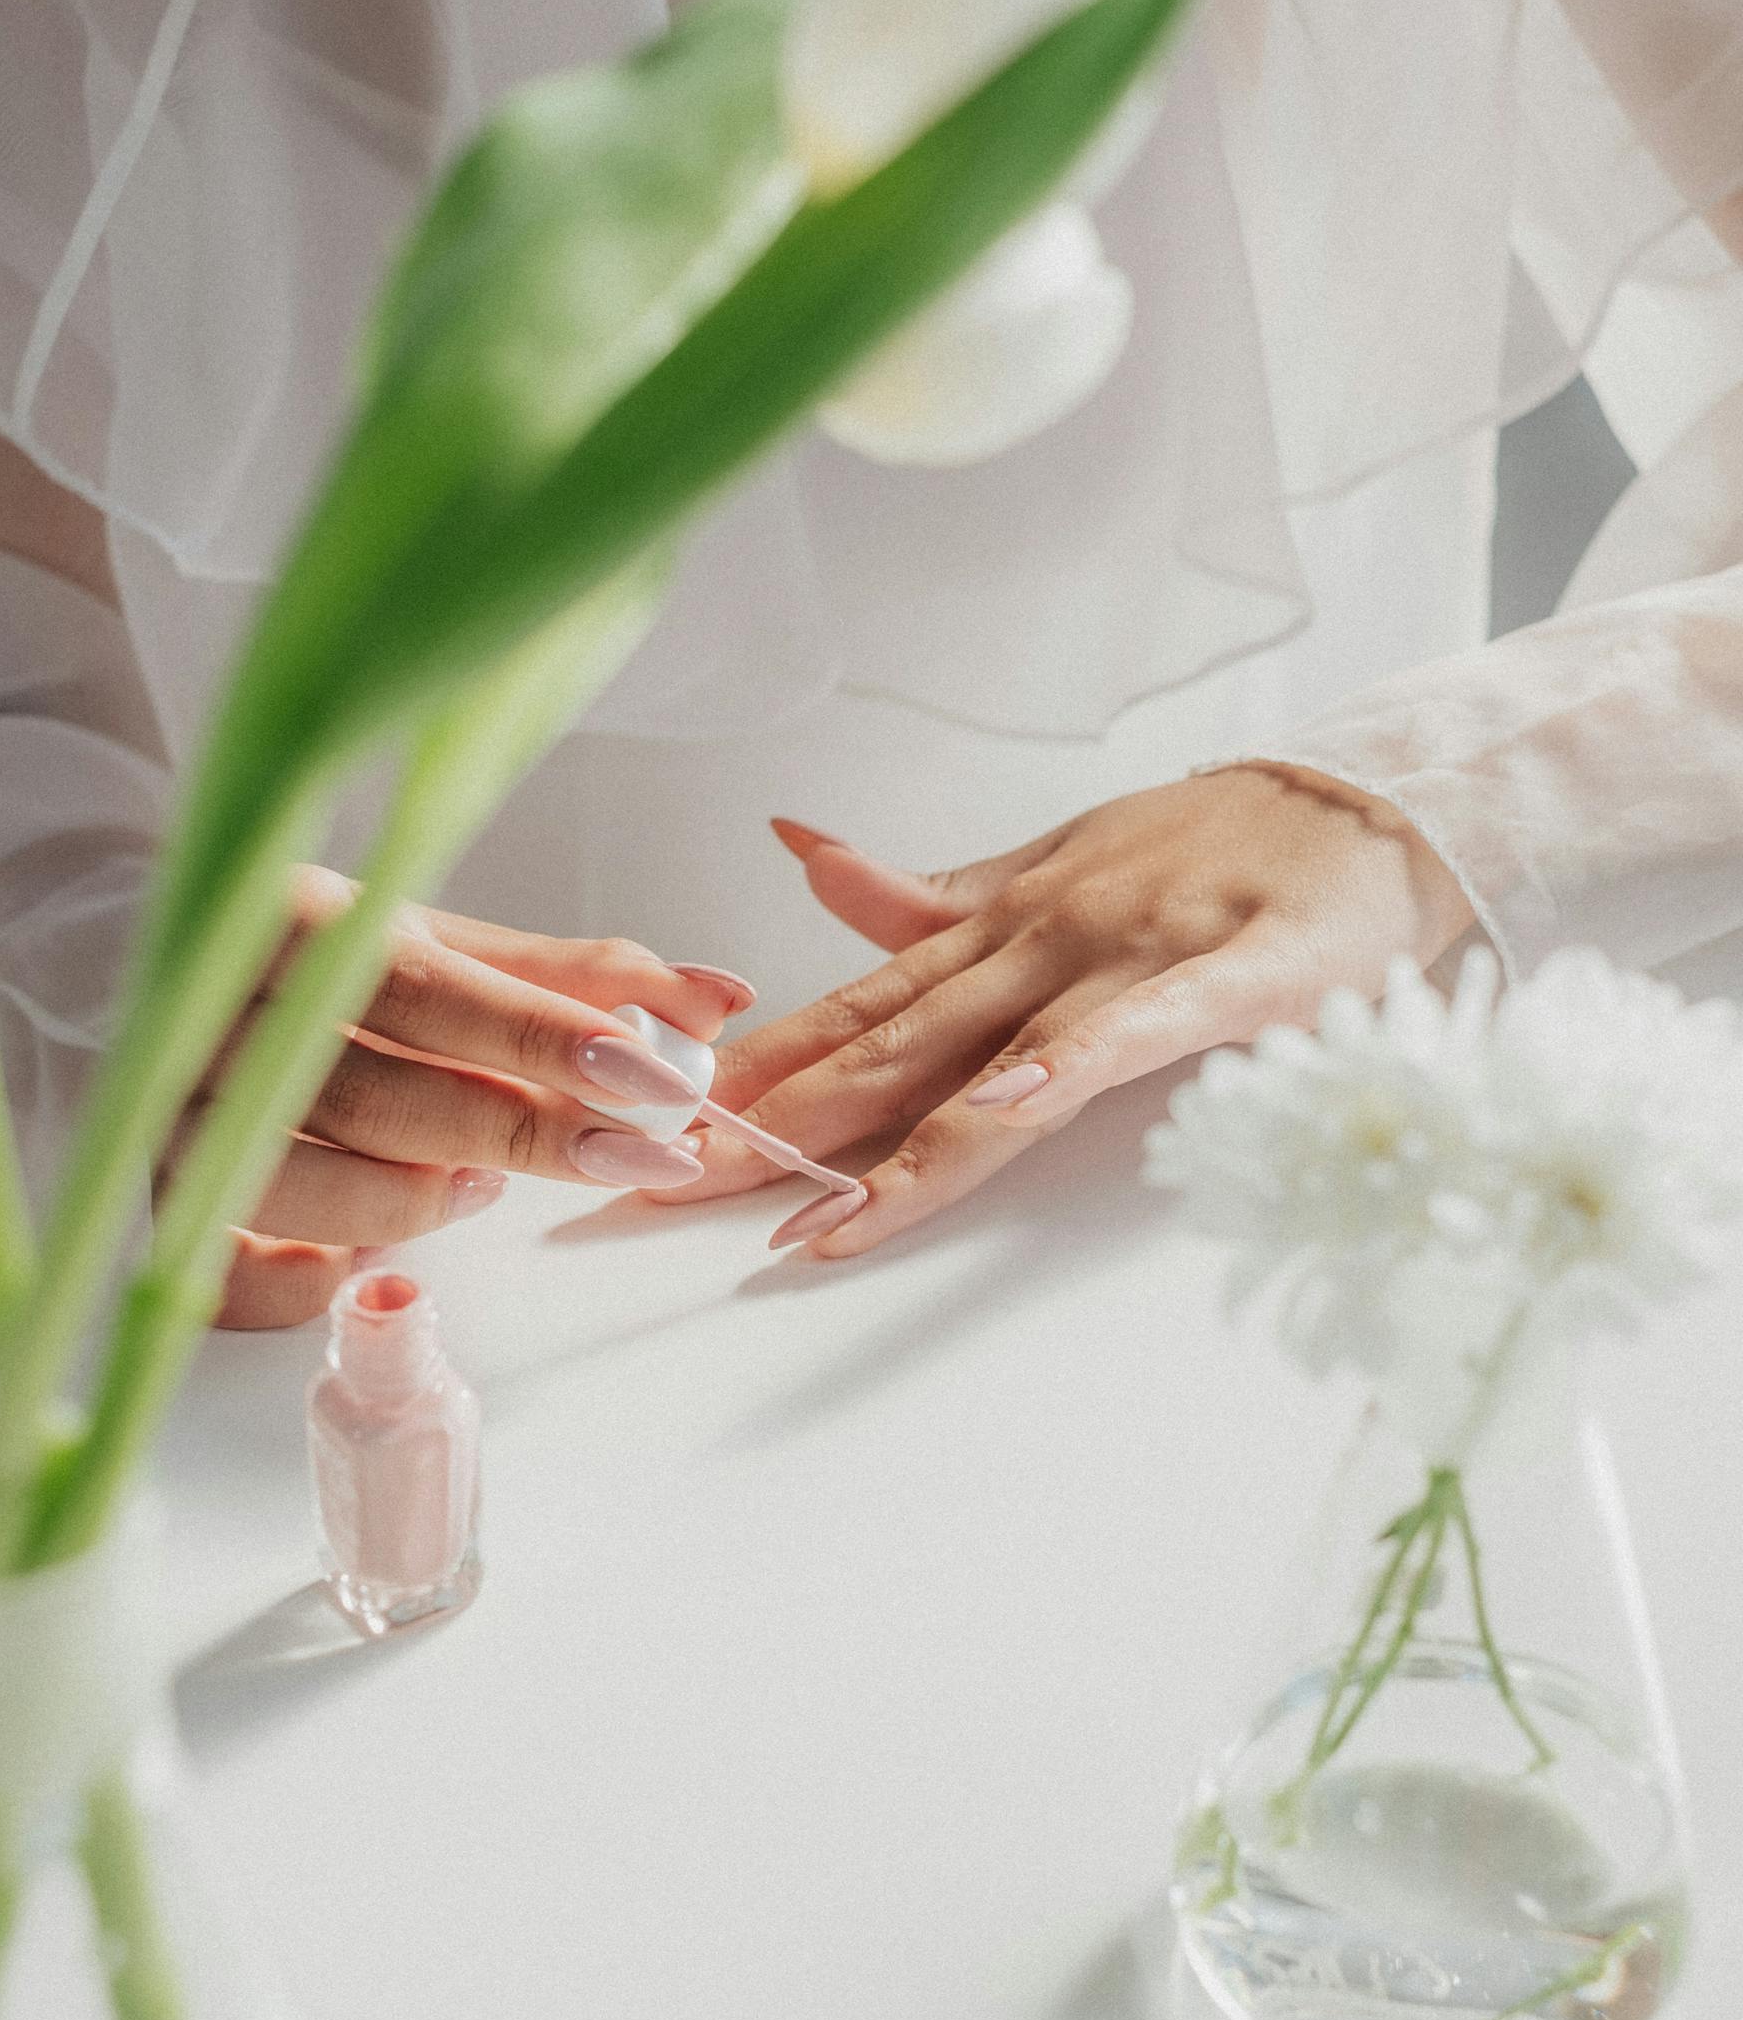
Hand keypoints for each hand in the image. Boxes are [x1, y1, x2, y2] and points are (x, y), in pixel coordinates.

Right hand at [160, 866, 753, 1327]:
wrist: (159, 964)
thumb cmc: (324, 961)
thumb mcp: (438, 945)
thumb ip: (575, 976)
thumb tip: (718, 1000)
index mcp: (289, 919)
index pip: (427, 990)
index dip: (543, 1038)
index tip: (652, 1076)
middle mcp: (212, 1012)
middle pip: (379, 1095)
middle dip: (521, 1132)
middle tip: (635, 1153)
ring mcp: (173, 1108)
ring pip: (303, 1183)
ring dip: (416, 1200)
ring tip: (481, 1183)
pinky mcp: (159, 1192)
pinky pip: (234, 1270)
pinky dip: (308, 1281)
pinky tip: (363, 1270)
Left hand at [662, 765, 1473, 1255]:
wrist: (1363, 805)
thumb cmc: (1211, 848)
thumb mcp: (1051, 861)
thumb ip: (929, 892)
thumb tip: (802, 857)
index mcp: (993, 925)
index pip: (850, 1005)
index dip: (753, 1065)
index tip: (655, 1117)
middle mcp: (1035, 942)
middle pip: (887, 1048)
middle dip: (776, 1125)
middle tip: (673, 1187)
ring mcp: (1122, 961)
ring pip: (989, 1062)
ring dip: (892, 1141)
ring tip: (805, 1214)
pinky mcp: (1225, 982)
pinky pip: (1129, 1036)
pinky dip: (1060, 1071)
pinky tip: (996, 1113)